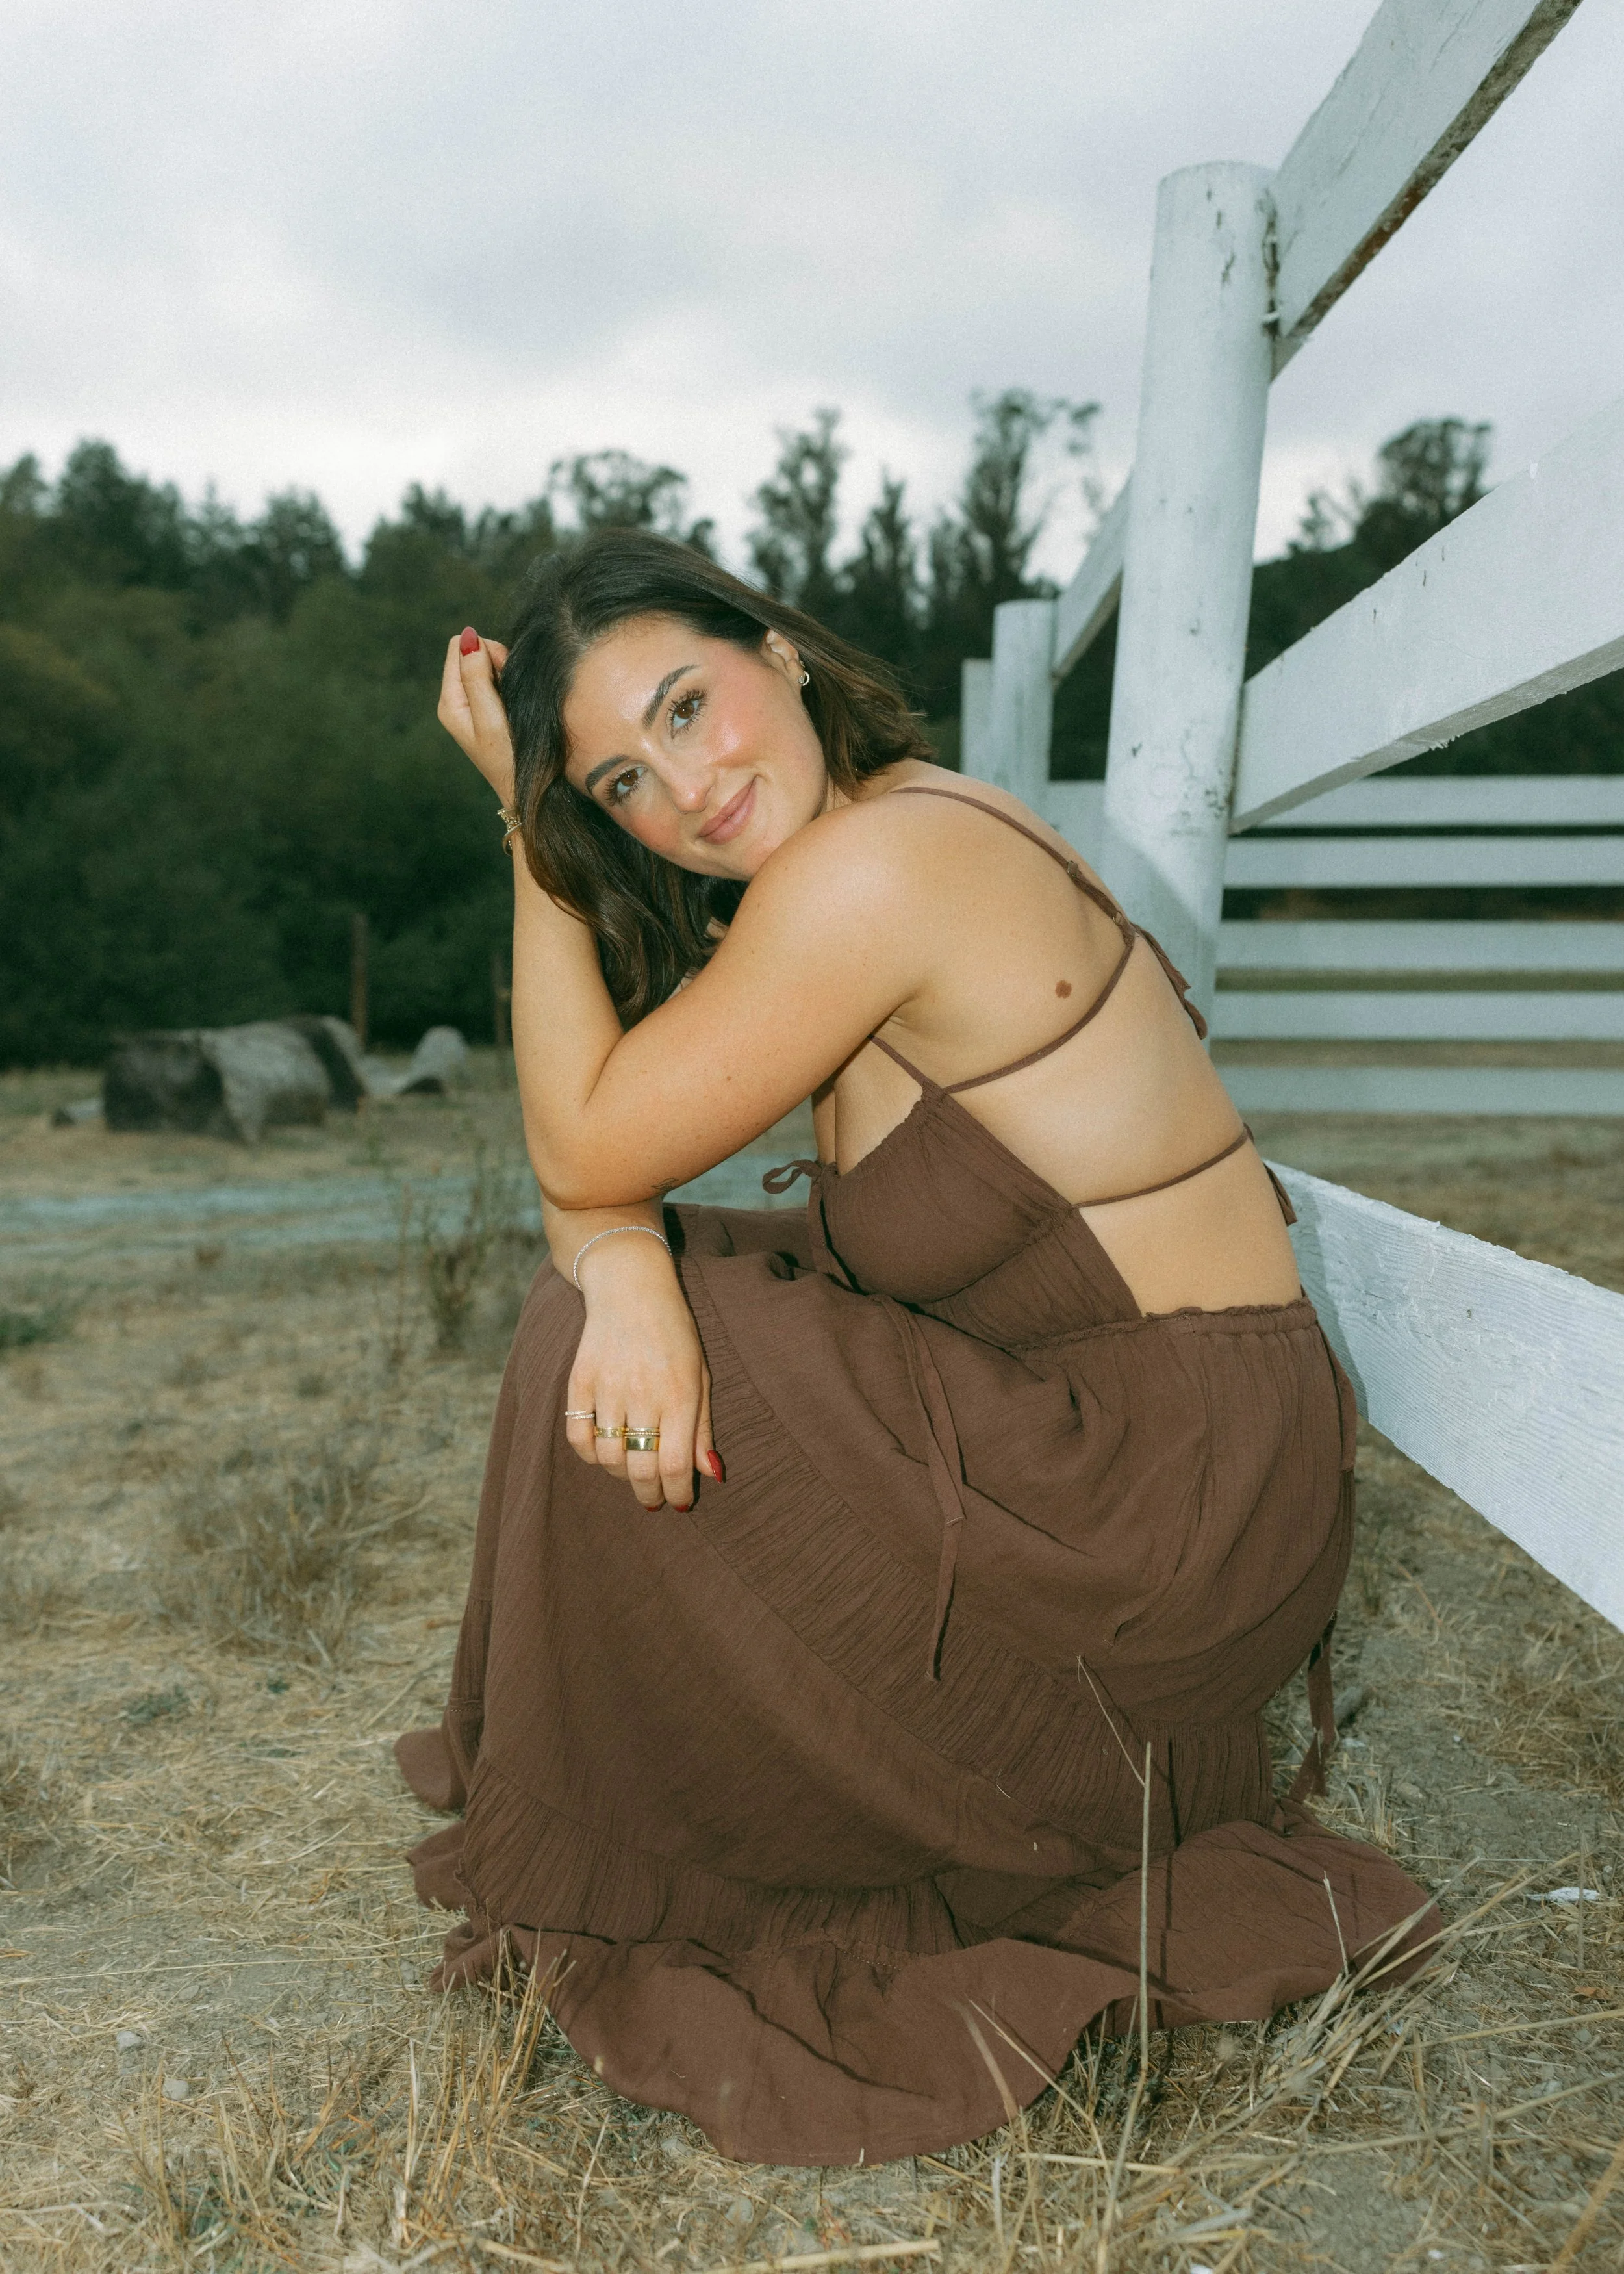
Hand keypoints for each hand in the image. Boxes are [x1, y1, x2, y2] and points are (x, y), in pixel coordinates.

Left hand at [438, 629, 515, 805]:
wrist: (528, 795)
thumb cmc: (510, 762)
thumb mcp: (491, 718)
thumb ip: (477, 677)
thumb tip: (468, 635)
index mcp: (450, 702)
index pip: (460, 646)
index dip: (487, 652)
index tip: (503, 678)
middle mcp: (458, 701)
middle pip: (474, 652)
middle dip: (498, 663)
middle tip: (513, 695)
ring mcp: (473, 705)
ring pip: (489, 664)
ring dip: (507, 675)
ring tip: (517, 705)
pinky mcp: (490, 710)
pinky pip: (499, 680)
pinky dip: (511, 686)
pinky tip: (518, 708)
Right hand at [563, 1233, 718, 1512]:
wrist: (631, 1287)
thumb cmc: (675, 1333)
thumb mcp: (700, 1374)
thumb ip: (703, 1426)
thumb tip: (711, 1474)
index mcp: (680, 1394)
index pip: (678, 1464)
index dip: (678, 1493)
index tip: (679, 1503)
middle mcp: (643, 1394)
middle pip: (641, 1469)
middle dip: (649, 1494)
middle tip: (653, 1498)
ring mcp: (608, 1388)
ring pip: (609, 1457)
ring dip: (621, 1475)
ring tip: (632, 1471)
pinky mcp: (579, 1381)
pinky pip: (578, 1437)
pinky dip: (591, 1454)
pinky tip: (605, 1452)